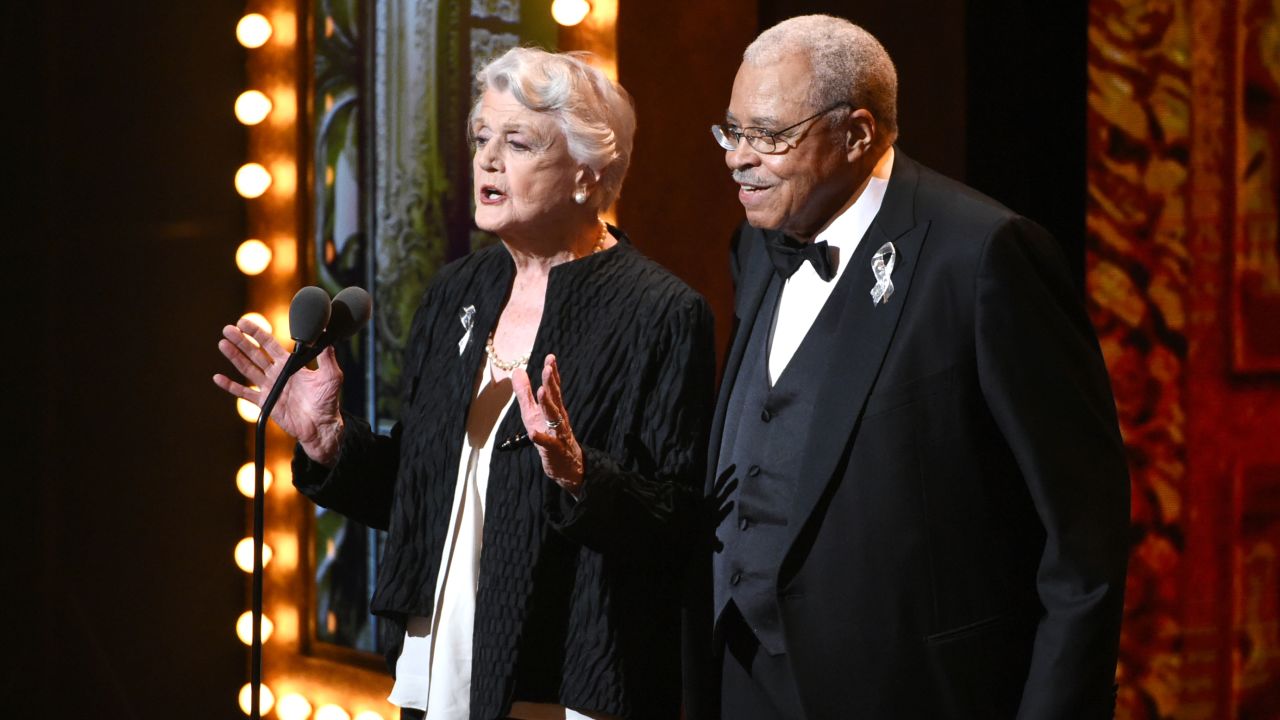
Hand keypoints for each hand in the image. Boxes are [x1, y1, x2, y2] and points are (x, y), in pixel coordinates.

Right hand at [212, 318, 344, 464]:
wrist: (322, 426)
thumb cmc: (329, 401)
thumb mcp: (331, 375)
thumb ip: (327, 355)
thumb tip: (325, 333)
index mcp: (290, 365)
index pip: (269, 344)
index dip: (256, 333)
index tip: (243, 323)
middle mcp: (277, 374)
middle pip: (254, 354)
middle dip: (241, 341)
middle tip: (228, 329)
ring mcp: (270, 388)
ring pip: (247, 369)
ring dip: (234, 357)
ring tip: (222, 344)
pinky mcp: (265, 403)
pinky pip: (244, 394)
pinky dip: (231, 386)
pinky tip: (218, 378)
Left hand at [512, 354, 584, 495]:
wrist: (565, 464)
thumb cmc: (548, 434)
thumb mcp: (533, 412)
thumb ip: (525, 393)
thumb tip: (517, 371)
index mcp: (554, 408)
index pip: (554, 388)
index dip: (552, 373)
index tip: (550, 357)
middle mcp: (558, 418)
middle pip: (555, 398)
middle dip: (551, 383)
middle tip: (548, 368)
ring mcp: (557, 433)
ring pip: (554, 417)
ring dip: (547, 404)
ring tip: (541, 391)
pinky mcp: (553, 449)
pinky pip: (546, 442)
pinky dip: (540, 437)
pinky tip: (532, 432)